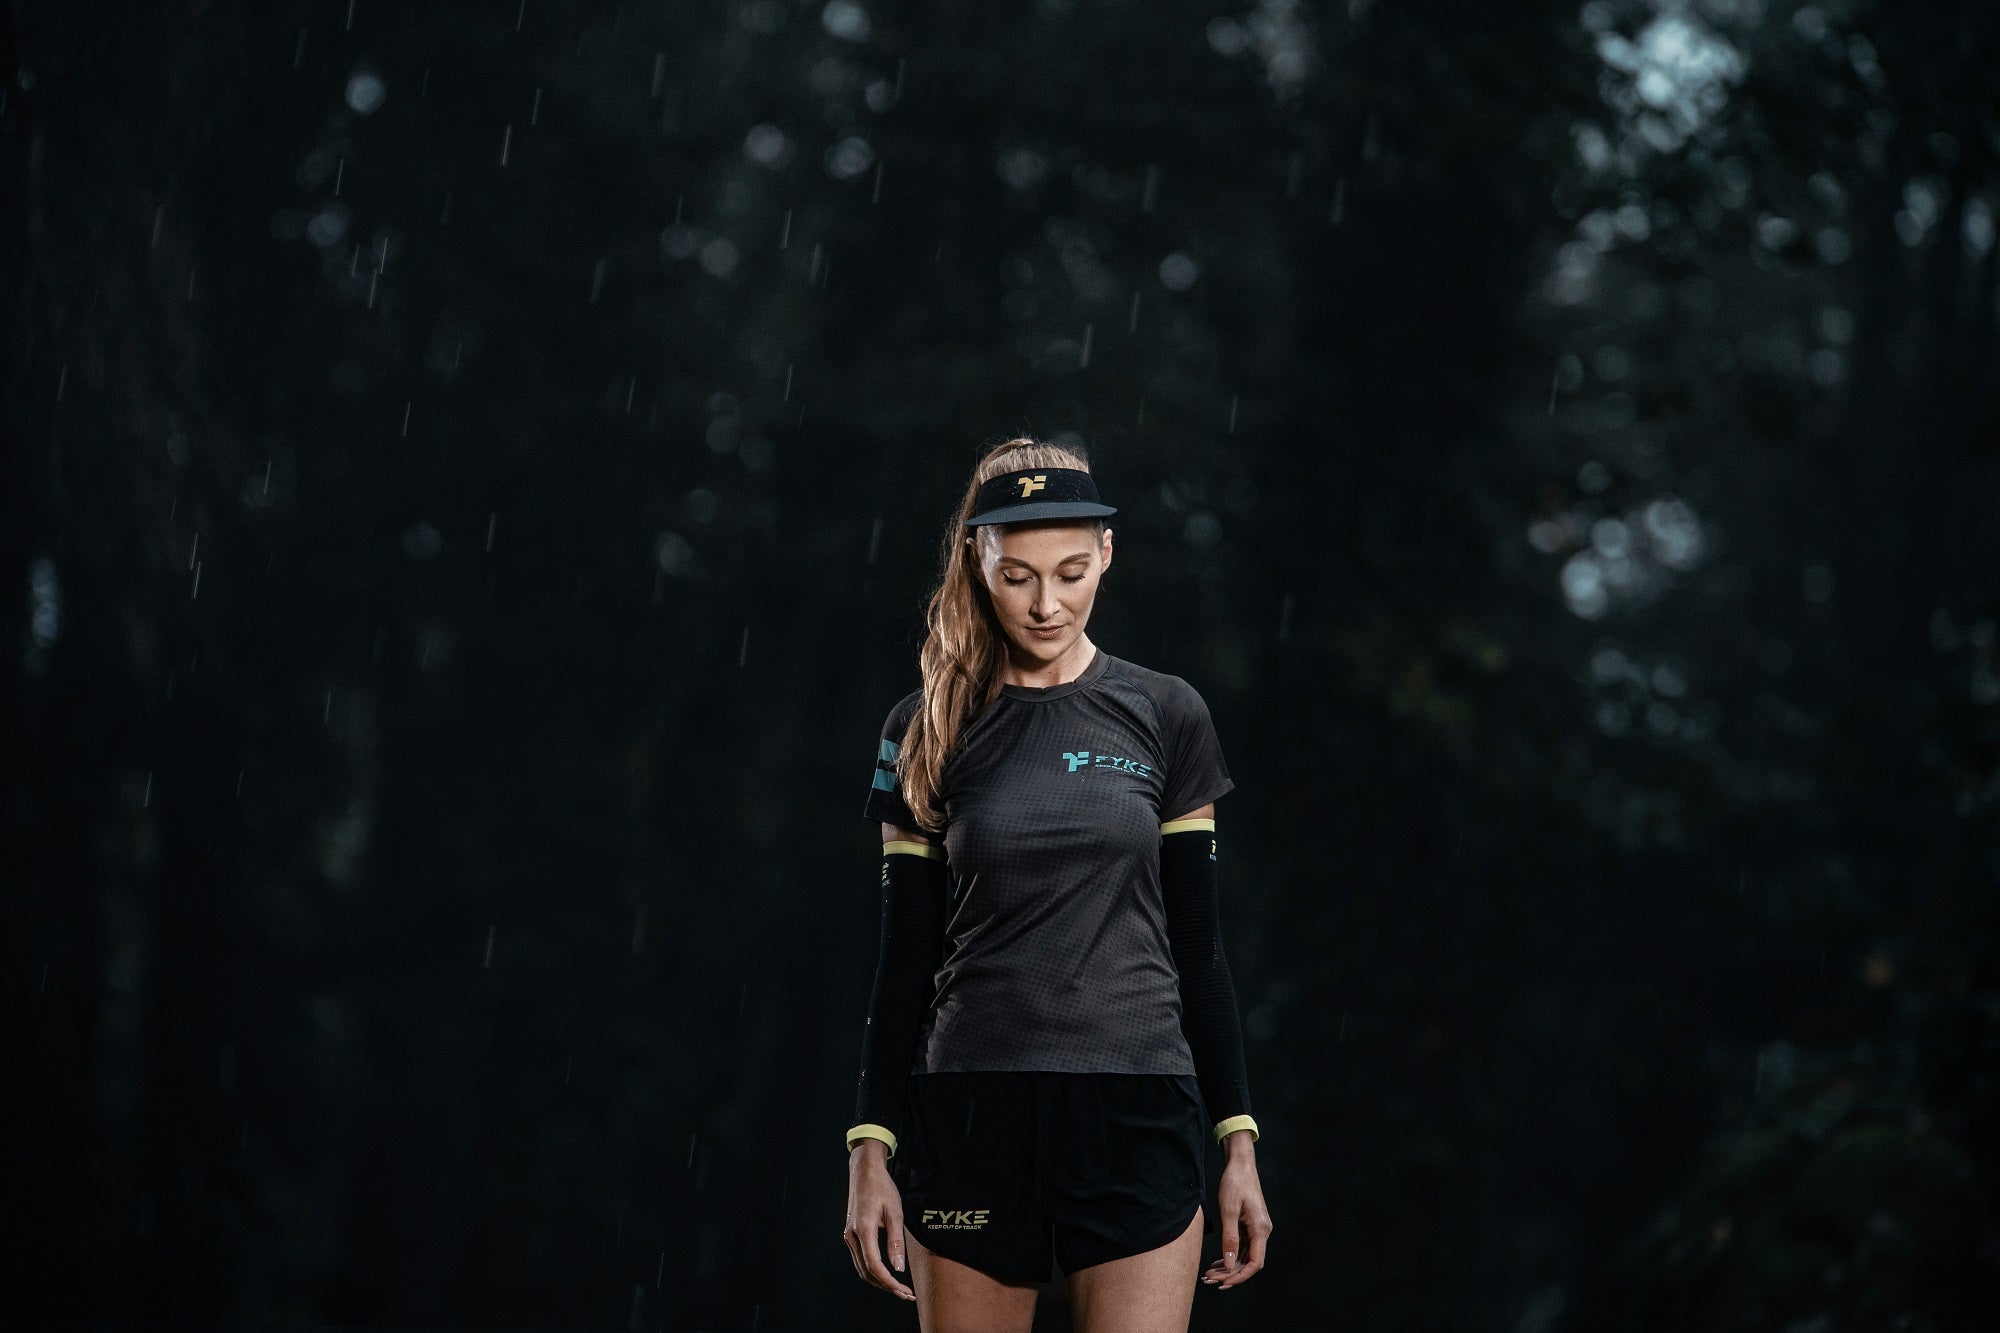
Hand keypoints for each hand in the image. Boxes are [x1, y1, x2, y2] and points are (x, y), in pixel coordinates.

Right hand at [843, 1141, 915, 1300]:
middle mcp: (852, 1236)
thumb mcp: (895, 1212)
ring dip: (879, 1281)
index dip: (889, 1283)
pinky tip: (887, 1272)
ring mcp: (849, 1236)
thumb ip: (896, 1241)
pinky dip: (873, 1271)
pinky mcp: (850, 1234)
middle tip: (906, 1294)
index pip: (875, 1266)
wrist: (864, 1171)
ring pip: (862, 1268)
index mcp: (863, 1230)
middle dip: (886, 1286)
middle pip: (866, 1272)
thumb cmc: (882, 1188)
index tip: (904, 1291)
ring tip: (899, 1287)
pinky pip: (860, 1259)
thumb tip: (898, 1268)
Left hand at [1201, 1134, 1270, 1288]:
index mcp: (1260, 1229)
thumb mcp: (1228, 1210)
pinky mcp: (1250, 1225)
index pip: (1255, 1263)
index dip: (1240, 1276)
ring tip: (1209, 1274)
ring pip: (1244, 1256)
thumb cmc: (1234, 1182)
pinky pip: (1242, 1246)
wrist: (1240, 1163)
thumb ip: (1229, 1238)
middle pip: (1248, 1262)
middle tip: (1208, 1279)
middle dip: (1229, 1273)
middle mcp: (1262, 1231)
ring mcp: (1257, 1228)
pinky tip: (1217, 1262)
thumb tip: (1229, 1264)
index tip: (1222, 1282)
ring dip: (1228, 1266)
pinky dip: (1230, 1255)